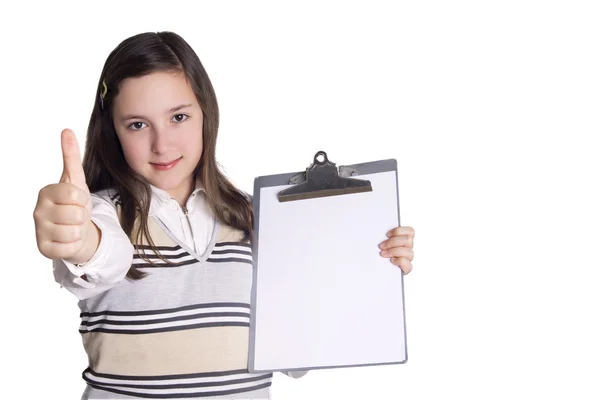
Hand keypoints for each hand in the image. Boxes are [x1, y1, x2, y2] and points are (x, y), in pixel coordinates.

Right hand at [33, 129, 94, 261]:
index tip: (77, 201)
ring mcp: (39, 231)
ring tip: (73, 226)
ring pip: (75, 232)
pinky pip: (70, 247)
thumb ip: (71, 156)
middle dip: (83, 216)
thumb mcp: (76, 180)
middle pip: (77, 214)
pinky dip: (75, 244)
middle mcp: (38, 211)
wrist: (75, 229)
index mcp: (46, 192)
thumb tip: (67, 130)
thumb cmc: (74, 204)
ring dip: (80, 230)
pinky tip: (68, 239)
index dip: (84, 200)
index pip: (76, 195)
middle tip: (76, 216)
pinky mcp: (44, 249)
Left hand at [379, 226, 414, 273]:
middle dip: (393, 242)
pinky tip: (391, 261)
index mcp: (404, 240)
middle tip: (381, 246)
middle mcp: (408, 248)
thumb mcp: (380, 243)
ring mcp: (408, 258)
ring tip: (383, 254)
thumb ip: (382, 236)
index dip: (399, 231)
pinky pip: (408, 264)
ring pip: (409, 251)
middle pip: (408, 239)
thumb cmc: (377, 255)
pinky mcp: (406, 268)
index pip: (410, 231)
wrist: (376, 270)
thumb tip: (375, 229)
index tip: (387, 234)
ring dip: (394, 251)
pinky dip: (399, 261)